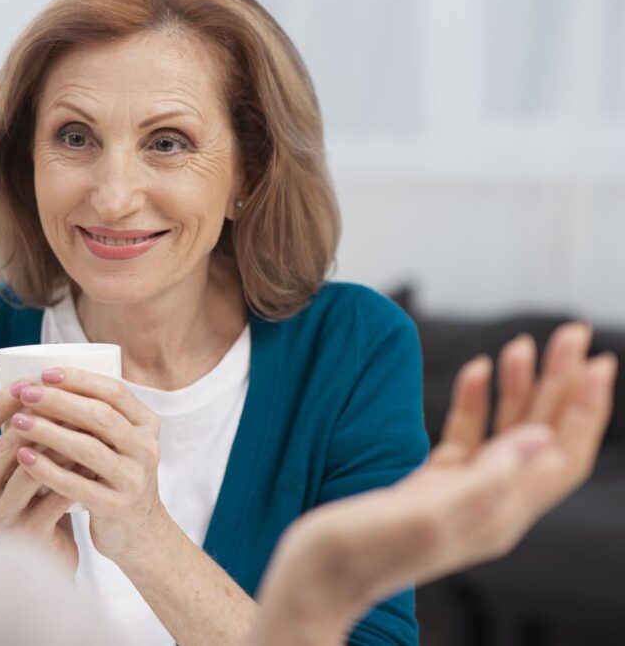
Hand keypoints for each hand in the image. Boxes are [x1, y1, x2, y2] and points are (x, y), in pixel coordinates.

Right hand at [0, 380, 78, 570]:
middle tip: (67, 397)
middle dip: (39, 417)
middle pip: (5, 445)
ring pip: (31, 470)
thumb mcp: (17, 462)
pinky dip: (77, 474)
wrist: (49, 552)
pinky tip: (97, 458)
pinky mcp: (27, 536)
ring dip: (61, 443)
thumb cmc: (35, 495)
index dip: (4, 401)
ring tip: (86, 423)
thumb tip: (26, 372)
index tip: (31, 379)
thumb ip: (16, 428)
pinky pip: (54, 496)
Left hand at [11, 368, 167, 563]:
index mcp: (146, 424)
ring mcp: (134, 479)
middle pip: (100, 417)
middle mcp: (146, 449)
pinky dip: (48, 469)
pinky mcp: (117, 507)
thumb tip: (44, 382)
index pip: (114, 392)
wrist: (138, 532)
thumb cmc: (115, 476)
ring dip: (49, 432)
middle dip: (59, 401)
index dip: (79, 379)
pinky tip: (24, 458)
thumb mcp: (119, 442)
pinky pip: (77, 485)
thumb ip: (97, 415)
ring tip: (17, 422)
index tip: (45, 373)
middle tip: (26, 393)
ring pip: (88, 448)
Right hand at [253, 322, 617, 645]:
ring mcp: (460, 495)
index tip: (599, 362)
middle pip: (540, 437)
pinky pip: (466, 438)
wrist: (313, 576)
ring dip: (519, 387)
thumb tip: (538, 441)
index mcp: (497, 516)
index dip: (583, 409)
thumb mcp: (424, 515)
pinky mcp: (431, 486)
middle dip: (559, 384)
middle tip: (571, 334)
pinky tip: (476, 370)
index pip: (560, 457)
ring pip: (505, 433)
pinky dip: (475, 402)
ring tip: (524, 343)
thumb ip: (484, 480)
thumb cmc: (358, 551)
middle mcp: (489, 506)